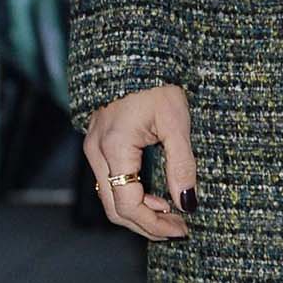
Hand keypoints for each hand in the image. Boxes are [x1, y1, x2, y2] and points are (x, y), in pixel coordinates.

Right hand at [82, 83, 197, 238]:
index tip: (182, 229)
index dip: (154, 224)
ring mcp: (94, 149)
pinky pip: (110, 182)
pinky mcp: (99, 145)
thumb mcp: (177, 123)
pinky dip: (132, 196)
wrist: (135, 53)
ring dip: (140, 213)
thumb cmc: (157, 82)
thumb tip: (188, 204)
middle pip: (115, 209)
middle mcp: (97, 152)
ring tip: (172, 215)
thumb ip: (182, 166)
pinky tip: (156, 197)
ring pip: (110, 198)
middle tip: (178, 230)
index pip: (128, 204)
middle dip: (147, 225)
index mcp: (114, 148)